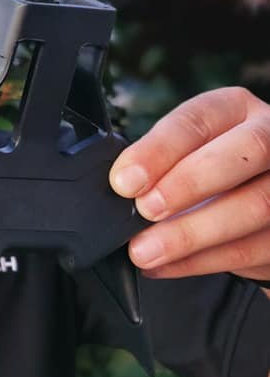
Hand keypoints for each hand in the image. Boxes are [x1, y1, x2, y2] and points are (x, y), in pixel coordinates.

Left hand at [109, 87, 269, 281]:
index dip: (160, 150)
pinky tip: (168, 266)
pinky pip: (254, 248)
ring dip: (192, 234)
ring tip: (146, 251)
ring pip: (256, 205)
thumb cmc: (211, 171)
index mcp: (235, 110)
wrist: (258, 205)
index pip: (198, 119)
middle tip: (146, 210)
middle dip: (189, 183)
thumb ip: (159, 162)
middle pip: (244, 152)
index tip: (126, 180)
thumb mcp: (188, 151)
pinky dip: (204, 261)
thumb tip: (121, 186)